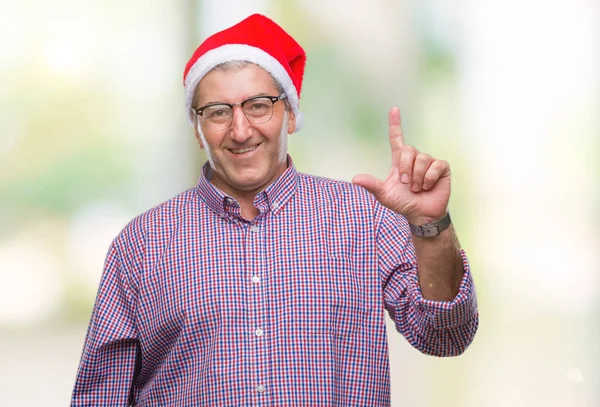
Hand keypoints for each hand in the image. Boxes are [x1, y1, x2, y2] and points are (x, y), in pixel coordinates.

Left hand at [352, 107, 450, 224]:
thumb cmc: (403, 202)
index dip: (395, 124)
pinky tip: (427, 187)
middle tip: (406, 184)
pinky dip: (428, 178)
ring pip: (422, 158)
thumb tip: (354, 179)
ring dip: (417, 177)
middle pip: (408, 149)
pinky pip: (435, 166)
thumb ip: (371, 185)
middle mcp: (414, 159)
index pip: (396, 139)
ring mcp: (429, 162)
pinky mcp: (441, 168)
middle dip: (405, 167)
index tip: (394, 109)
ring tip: (416, 188)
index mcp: (399, 161)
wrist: (420, 215)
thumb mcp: (384, 194)